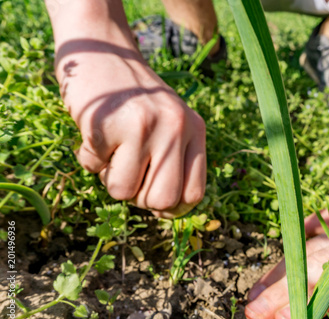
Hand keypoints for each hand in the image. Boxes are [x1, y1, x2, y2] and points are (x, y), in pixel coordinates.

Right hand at [56, 40, 205, 217]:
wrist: (102, 50)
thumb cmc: (136, 98)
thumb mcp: (170, 122)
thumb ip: (175, 160)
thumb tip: (167, 211)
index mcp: (195, 130)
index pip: (194, 194)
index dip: (171, 207)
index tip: (154, 201)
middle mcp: (175, 127)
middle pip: (162, 201)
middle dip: (139, 199)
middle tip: (129, 173)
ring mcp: (142, 125)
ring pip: (123, 191)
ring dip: (110, 177)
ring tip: (112, 148)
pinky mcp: (106, 123)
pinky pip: (92, 168)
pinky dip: (88, 157)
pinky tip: (95, 131)